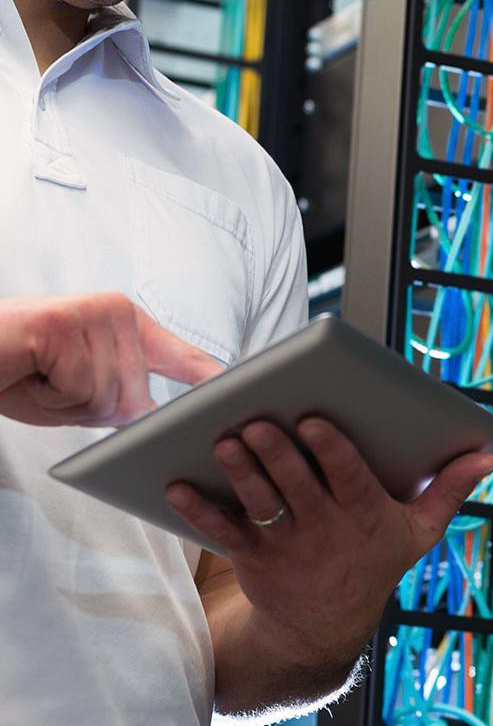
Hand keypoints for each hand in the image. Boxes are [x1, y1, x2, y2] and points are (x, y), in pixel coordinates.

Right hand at [0, 292, 221, 425]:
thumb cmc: (18, 372)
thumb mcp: (82, 388)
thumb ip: (123, 396)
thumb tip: (154, 413)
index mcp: (126, 324)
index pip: (179, 354)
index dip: (208, 376)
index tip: (238, 389)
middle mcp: (116, 313)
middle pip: (135, 397)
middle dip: (91, 410)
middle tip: (52, 385)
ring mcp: (92, 316)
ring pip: (107, 398)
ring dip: (68, 405)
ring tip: (39, 378)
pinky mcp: (63, 325)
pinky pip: (78, 390)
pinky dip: (50, 397)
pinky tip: (29, 374)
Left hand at [164, 417, 492, 664]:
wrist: (323, 630)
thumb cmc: (373, 563)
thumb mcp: (419, 532)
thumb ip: (449, 490)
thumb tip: (487, 456)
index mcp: (366, 515)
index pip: (349, 478)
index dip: (332, 451)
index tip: (316, 420)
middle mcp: (325, 530)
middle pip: (297, 486)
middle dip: (276, 453)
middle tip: (257, 422)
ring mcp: (286, 545)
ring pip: (259, 503)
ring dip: (239, 472)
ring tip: (223, 441)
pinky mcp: (251, 557)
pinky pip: (221, 532)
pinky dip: (198, 510)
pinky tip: (176, 485)